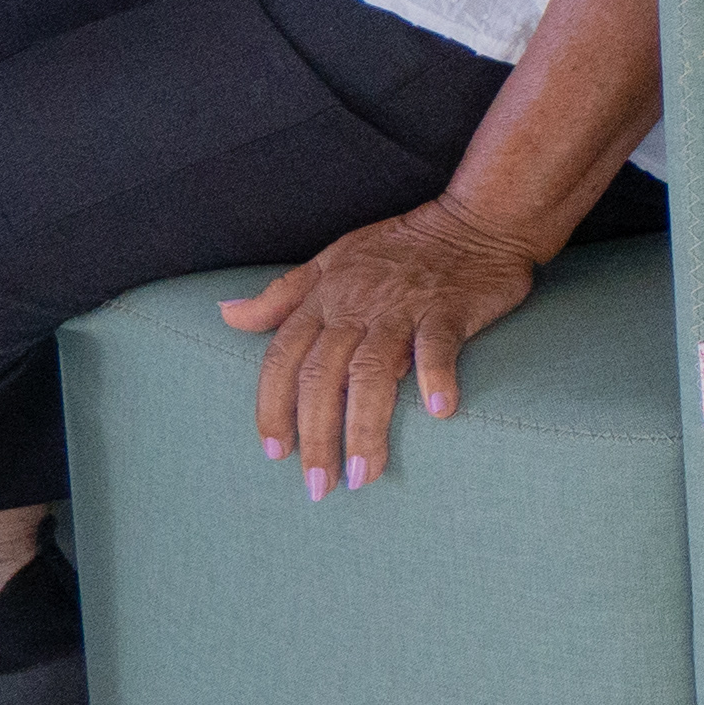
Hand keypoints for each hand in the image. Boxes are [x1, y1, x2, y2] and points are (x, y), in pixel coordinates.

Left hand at [218, 196, 548, 499]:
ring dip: (365, 427)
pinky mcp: (449, 309)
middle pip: (323, 378)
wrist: (476, 218)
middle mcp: (357, 307)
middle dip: (316, 437)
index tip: (276, 453)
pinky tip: (439, 412)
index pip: (284, 359)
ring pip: (372, 372)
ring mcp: (403, 308)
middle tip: (320, 486)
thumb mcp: (330, 261)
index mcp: (325, 298)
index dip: (273, 408)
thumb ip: (281, 296)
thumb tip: (226, 314)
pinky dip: (436, 377)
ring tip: (365, 475)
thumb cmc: (400, 245)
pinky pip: (438, 346)